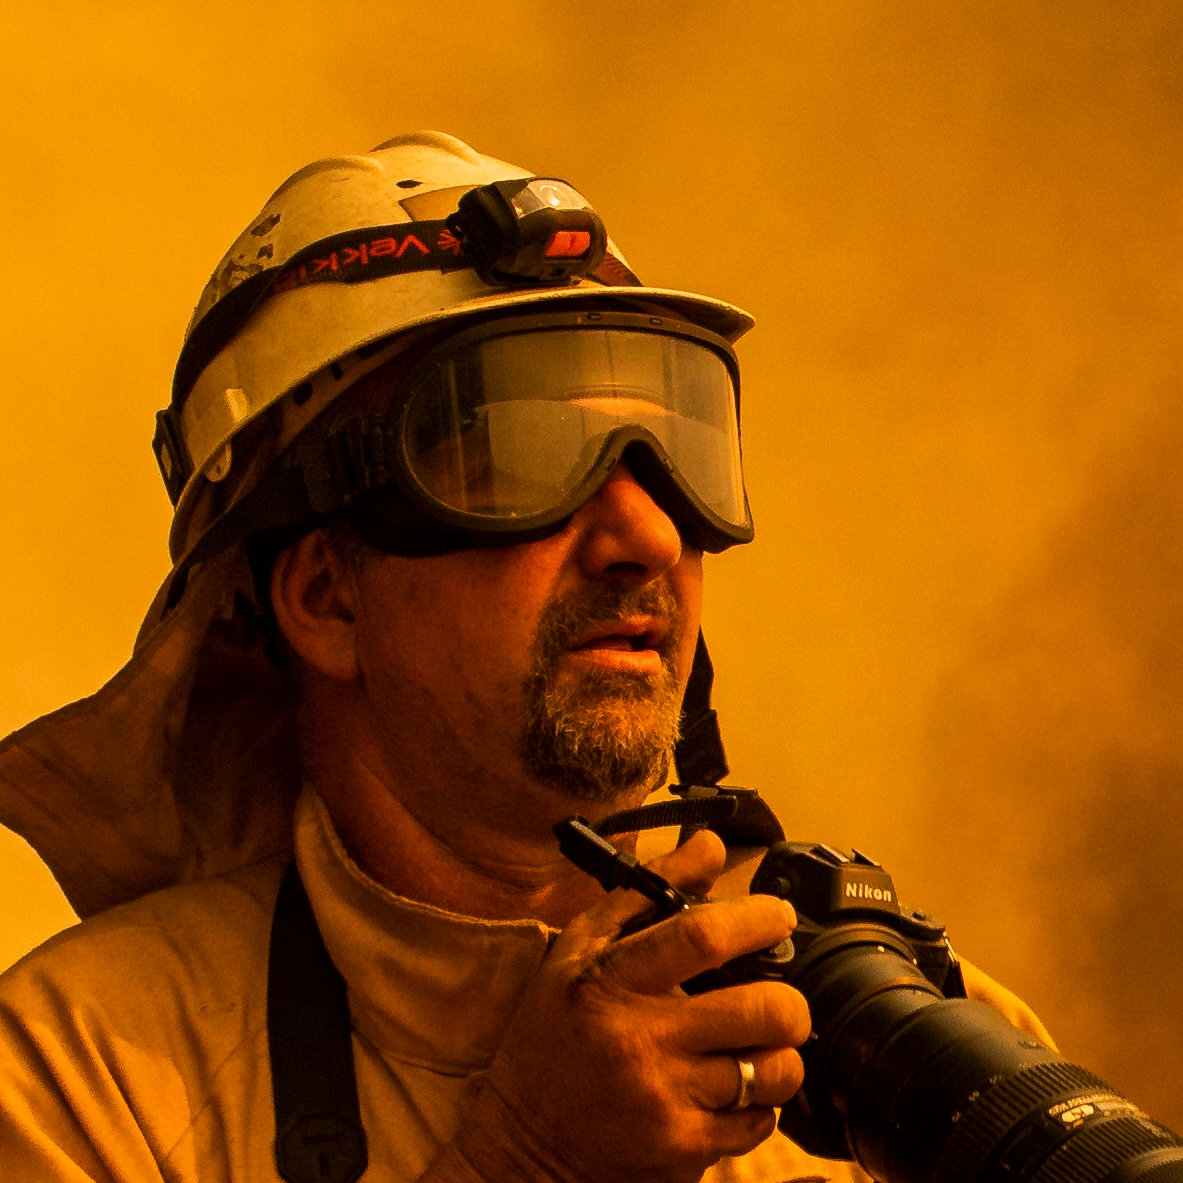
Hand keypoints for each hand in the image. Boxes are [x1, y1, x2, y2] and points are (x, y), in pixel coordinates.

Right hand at [432, 830, 808, 1182]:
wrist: (521, 1142)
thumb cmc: (552, 1034)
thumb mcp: (580, 949)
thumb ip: (646, 891)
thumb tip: (709, 846)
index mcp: (610, 982)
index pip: (702, 937)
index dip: (757, 919)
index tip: (778, 917)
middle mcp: (639, 1041)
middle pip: (763, 1009)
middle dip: (789, 1001)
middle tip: (778, 1000)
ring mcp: (664, 1103)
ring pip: (774, 1071)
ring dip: (778, 1055)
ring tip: (752, 1047)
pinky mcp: (682, 1153)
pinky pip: (759, 1122)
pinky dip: (757, 1104)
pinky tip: (726, 1090)